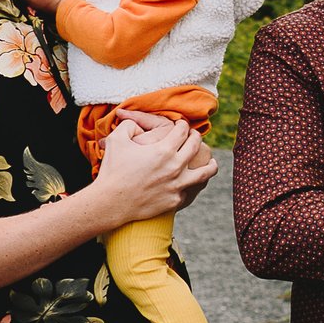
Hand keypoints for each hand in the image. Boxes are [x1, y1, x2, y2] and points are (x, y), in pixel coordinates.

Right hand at [95, 113, 215, 222]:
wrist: (111, 203)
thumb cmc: (113, 170)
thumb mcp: (117, 139)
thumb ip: (128, 124)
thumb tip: (134, 120)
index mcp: (164, 149)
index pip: (183, 130)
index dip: (183, 124)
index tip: (181, 125)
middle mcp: (175, 166)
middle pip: (195, 146)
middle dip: (196, 137)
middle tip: (194, 136)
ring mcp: (178, 185)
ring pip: (205, 172)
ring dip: (211, 164)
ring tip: (212, 161)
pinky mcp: (175, 200)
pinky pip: (191, 189)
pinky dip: (194, 184)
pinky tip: (193, 181)